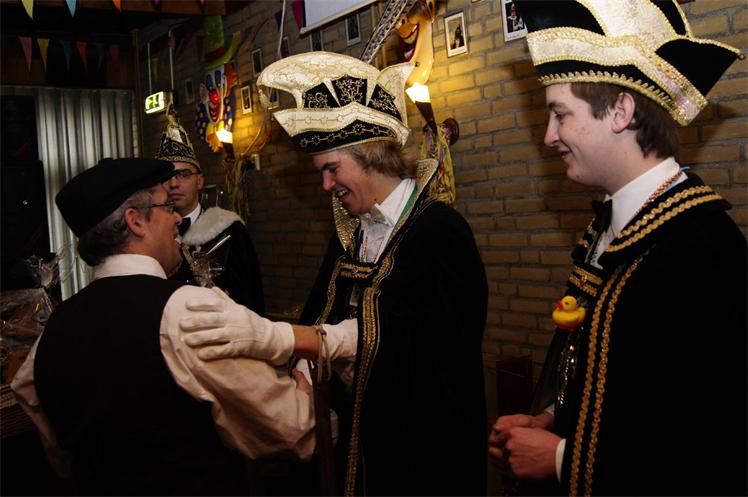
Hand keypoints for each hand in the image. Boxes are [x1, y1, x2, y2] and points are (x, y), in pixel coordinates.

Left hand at [180, 296, 294, 365]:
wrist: (269, 337)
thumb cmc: (251, 321)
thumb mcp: (239, 308)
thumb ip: (224, 299)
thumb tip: (211, 287)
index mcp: (233, 309)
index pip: (215, 303)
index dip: (201, 303)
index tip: (187, 304)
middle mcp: (234, 320)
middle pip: (213, 319)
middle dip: (196, 321)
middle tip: (181, 324)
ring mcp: (237, 334)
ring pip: (216, 335)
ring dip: (201, 337)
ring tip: (187, 340)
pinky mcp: (240, 347)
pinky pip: (224, 350)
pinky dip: (213, 352)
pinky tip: (201, 355)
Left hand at [501, 427, 559, 479]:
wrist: (558, 457)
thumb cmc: (549, 444)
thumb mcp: (531, 430)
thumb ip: (516, 433)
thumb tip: (509, 436)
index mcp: (512, 433)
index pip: (496, 438)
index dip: (498, 442)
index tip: (499, 445)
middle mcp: (509, 445)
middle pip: (493, 450)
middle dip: (497, 452)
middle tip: (501, 454)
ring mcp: (511, 459)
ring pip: (498, 462)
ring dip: (502, 461)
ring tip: (510, 461)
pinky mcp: (515, 471)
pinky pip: (506, 472)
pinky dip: (510, 470)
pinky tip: (517, 467)